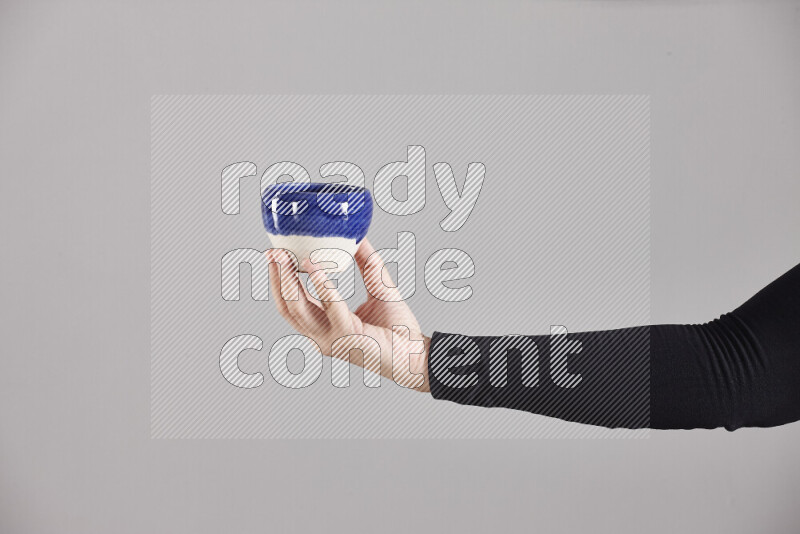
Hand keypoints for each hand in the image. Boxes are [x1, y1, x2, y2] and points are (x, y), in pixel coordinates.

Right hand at [266, 239, 429, 391]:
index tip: (274, 256)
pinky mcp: (348, 336)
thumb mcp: (378, 289)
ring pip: (299, 308)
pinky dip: (320, 284)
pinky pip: (330, 306)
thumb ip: (367, 265)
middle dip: (276, 278)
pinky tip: (313, 266)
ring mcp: (332, 339)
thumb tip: (358, 237)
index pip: (291, 305)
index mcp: (324, 328)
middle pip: (287, 307)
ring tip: (286, 256)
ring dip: (288, 280)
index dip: (279, 281)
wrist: (417, 354)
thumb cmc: (398, 330)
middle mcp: (322, 337)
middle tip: (272, 252)